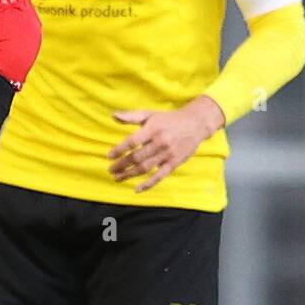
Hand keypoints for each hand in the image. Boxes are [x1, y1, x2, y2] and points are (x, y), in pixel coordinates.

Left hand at [108, 97, 225, 191]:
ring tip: (117, 178)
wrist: (195, 124)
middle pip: (137, 157)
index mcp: (153, 130)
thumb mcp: (149, 115)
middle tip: (110, 170)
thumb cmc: (167, 119)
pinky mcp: (174, 163)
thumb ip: (131, 116)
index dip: (119, 150)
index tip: (109, 156)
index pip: (132, 142)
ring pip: (145, 168)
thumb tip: (113, 116)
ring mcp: (168, 154)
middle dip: (121, 165)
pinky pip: (160, 176)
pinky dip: (148, 184)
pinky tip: (136, 189)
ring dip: (129, 175)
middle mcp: (160, 142)